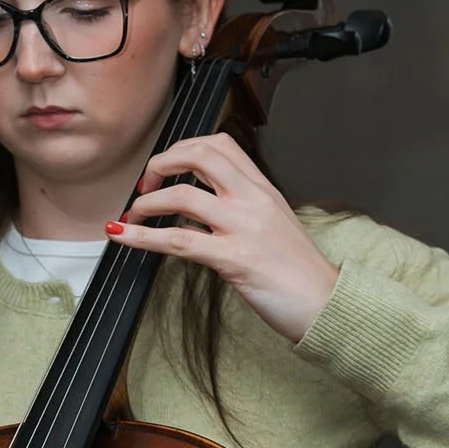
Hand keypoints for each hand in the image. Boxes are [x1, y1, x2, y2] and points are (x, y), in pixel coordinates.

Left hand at [106, 132, 338, 343]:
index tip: (167, 167)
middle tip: (145, 185)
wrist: (324, 303)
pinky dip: (142, 236)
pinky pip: (178, 240)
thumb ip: (241, 208)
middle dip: (161, 164)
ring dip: (146, 203)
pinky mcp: (233, 258)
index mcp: (262, 189)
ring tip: (132, 215)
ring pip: (182, 195)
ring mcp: (243, 227)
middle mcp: (252, 199)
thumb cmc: (298, 271)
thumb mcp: (273, 225)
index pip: (220, 145)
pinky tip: (123, 236)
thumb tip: (196, 208)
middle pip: (199, 155)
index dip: (183, 148)